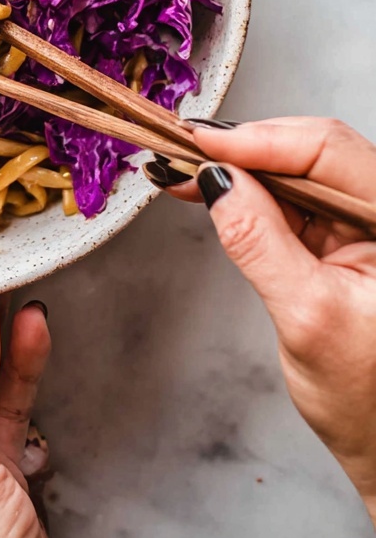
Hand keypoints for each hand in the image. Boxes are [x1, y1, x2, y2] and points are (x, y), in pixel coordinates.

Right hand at [167, 118, 375, 523]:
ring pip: (298, 169)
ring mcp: (366, 222)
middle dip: (244, 148)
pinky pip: (292, 196)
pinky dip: (249, 191)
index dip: (259, 139)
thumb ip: (259, 241)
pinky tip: (211, 188)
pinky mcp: (343, 236)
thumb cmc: (368, 398)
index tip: (199, 142)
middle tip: (181, 151)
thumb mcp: (307, 317)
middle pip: (313, 149)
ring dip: (240, 167)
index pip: (327, 151)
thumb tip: (216, 179)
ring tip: (184, 170)